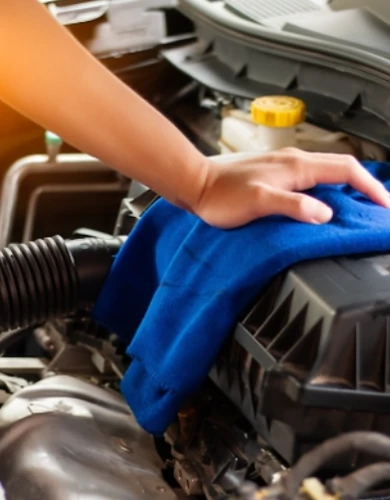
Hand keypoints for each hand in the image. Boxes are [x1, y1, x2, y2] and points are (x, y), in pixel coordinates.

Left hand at [194, 148, 389, 228]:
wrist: (197, 184)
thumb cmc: (221, 194)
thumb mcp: (258, 201)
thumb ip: (292, 205)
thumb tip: (324, 214)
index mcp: (296, 166)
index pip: (346, 170)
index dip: (369, 187)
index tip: (383, 205)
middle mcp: (294, 161)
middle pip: (342, 168)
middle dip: (365, 185)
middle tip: (378, 206)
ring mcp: (285, 167)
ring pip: (328, 172)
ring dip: (348, 187)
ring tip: (358, 206)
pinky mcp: (275, 175)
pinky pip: (312, 179)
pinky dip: (327, 189)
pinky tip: (324, 202)